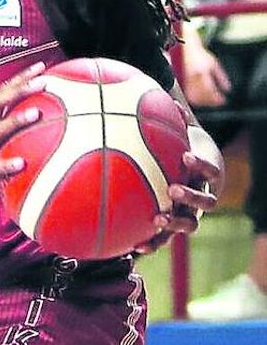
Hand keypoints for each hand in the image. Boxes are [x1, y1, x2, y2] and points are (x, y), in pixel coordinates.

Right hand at [0, 63, 47, 213]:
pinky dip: (7, 163)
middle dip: (19, 90)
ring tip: (36, 114)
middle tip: (42, 82)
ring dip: (16, 120)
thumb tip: (56, 124)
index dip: (20, 78)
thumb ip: (18, 132)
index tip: (42, 66)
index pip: (3, 92)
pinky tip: (22, 163)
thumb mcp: (0, 144)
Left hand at [135, 127, 221, 253]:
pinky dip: (153, 243)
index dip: (201, 165)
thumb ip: (176, 119)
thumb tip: (166, 98)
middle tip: (173, 190)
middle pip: (205, 202)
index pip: (210, 169)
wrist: (190, 170)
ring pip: (191, 224)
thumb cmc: (183, 146)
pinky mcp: (176, 224)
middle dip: (190, 197)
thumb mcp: (183, 133)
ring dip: (176, 225)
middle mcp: (203, 194)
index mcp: (207, 173)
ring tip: (158, 221)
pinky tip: (134, 247)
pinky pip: (167, 238)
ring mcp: (191, 212)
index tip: (186, 156)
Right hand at [182, 40, 230, 107]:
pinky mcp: (179, 83)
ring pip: (192, 98)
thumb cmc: (199, 55)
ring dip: (201, 101)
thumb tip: (227, 89)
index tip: (223, 100)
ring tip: (208, 101)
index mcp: (201, 74)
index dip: (217, 98)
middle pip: (201, 97)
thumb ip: (221, 77)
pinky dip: (194, 98)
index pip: (210, 91)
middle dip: (209, 101)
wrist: (184, 49)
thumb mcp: (213, 64)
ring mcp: (184, 81)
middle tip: (216, 102)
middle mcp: (191, 78)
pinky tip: (200, 98)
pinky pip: (187, 95)